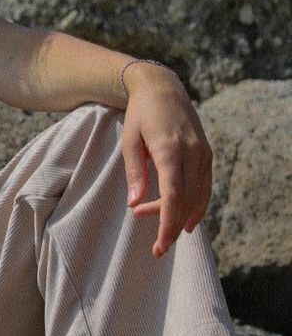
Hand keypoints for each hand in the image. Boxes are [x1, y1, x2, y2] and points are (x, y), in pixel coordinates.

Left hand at [121, 66, 211, 259]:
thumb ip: (134, 173)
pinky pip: (204, 186)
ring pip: (199, 196)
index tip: (160, 245)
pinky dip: (195, 205)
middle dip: (173, 228)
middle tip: (158, 248)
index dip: (168, 223)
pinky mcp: (206, 154)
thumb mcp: (129, 141)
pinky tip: (184, 219)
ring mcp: (203, 153)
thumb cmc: (140, 115)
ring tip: (163, 233)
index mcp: (170, 150)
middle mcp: (192, 153)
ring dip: (182, 218)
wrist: (162, 88)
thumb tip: (133, 203)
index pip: (174, 196)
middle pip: (188, 201)